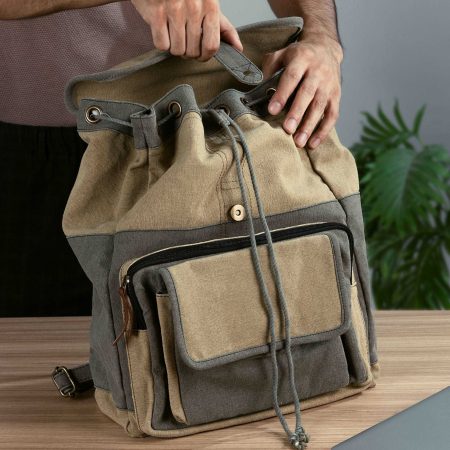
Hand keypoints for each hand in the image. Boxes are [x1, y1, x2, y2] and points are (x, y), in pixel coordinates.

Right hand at [131, 0, 241, 60]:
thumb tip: (238, 48)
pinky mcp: (156, 13)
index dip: (205, 55)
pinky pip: (162, 45)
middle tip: (185, 41)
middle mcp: (194, 7)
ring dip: (175, 48)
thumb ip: (225, 28)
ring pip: (177, 50)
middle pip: (193, 52)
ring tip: (175, 34)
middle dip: (188, 52)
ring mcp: (174, 9)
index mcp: (211, 7)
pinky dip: (162, 42)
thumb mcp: (210, 6)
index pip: (212, 46)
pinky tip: (164, 30)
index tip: (201, 54)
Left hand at [263, 33, 342, 148]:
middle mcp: (317, 71)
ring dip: (310, 126)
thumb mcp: (281, 54)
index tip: (272, 110)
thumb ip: (269, 69)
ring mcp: (329, 84)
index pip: (291, 77)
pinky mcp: (336, 95)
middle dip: (297, 113)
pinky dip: (323, 131)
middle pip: (307, 93)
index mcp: (302, 58)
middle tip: (287, 129)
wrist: (325, 48)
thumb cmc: (298, 56)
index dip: (282, 94)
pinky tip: (312, 143)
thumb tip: (258, 90)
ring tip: (299, 142)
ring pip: (320, 106)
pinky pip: (332, 115)